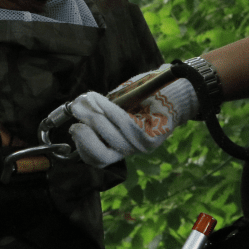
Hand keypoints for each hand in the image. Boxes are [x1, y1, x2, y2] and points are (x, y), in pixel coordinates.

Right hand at [58, 65, 198, 166]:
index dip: (81, 146)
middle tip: (77, 115)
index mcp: (120, 145)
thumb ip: (100, 112)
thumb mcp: (117, 105)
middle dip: (84, 136)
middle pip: (100, 157)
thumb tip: (77, 110)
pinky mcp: (151, 134)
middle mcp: (131, 149)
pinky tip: (98, 98)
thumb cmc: (143, 94)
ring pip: (108, 135)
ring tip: (87, 99)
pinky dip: (107, 109)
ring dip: (94, 115)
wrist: (174, 89)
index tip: (74, 127)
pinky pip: (122, 123)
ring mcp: (141, 144)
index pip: (96, 160)